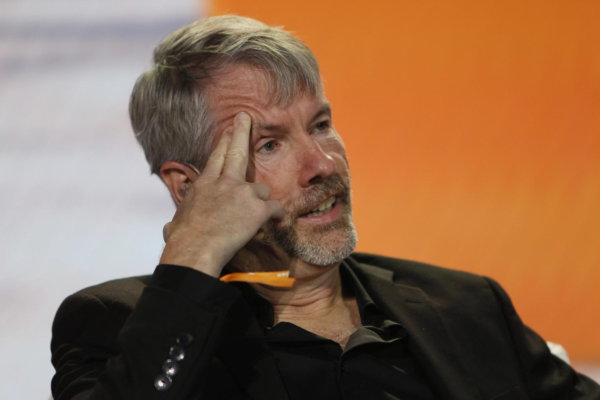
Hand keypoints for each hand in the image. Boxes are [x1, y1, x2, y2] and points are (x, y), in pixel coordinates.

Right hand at [160, 112, 284, 276]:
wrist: (195, 249)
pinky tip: (278, 220)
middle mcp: (223, 183)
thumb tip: (169, 228)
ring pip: (261, 189)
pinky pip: (275, 208)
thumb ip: (179, 220)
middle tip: (246, 117)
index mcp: (204, 185)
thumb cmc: (182, 241)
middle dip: (241, 132)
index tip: (227, 131)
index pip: (215, 159)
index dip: (223, 143)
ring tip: (256, 215)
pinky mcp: (257, 208)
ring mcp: (242, 193)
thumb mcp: (176, 223)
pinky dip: (278, 215)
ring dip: (260, 201)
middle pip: (236, 152)